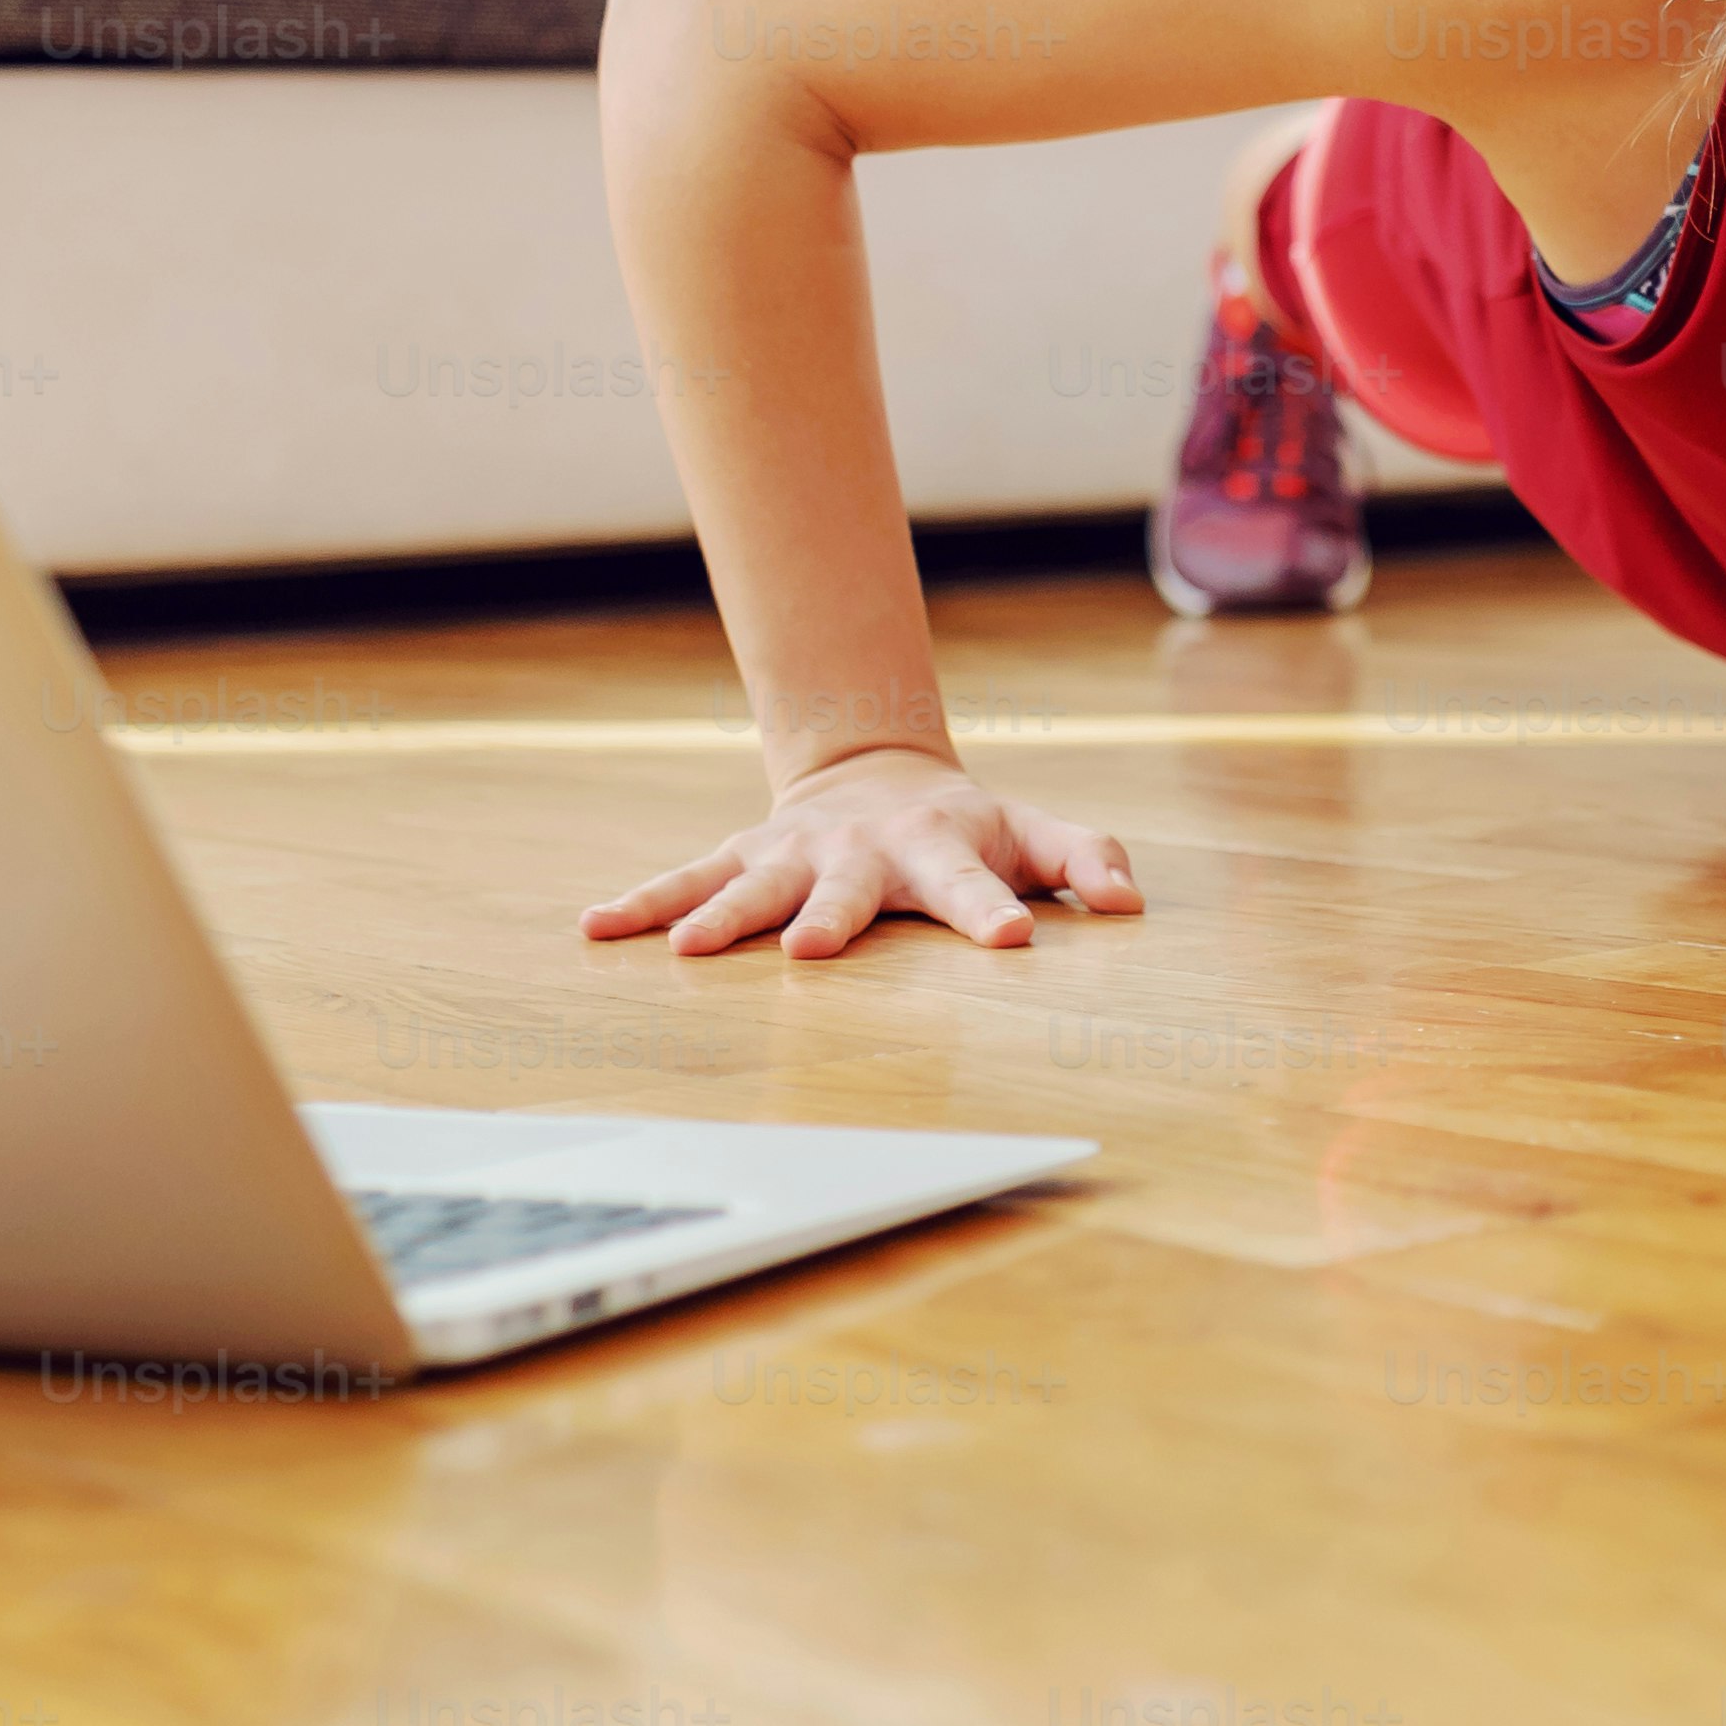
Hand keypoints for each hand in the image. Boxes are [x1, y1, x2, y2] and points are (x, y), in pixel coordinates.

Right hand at [580, 746, 1141, 955]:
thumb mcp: (1034, 835)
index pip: (975, 884)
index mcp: (939, 849)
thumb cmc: (968, 826)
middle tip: (810, 950)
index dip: (992, 912)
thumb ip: (1085, 859)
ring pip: (751, 887)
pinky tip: (595, 928)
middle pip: (847, 890)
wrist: (874, 773)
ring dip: (717, 917)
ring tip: (683, 951)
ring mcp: (792, 857)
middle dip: (829, 919)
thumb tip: (1130, 903)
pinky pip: (684, 881)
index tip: (1013, 943)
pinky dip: (641, 904)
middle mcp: (859, 853)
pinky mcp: (741, 859)